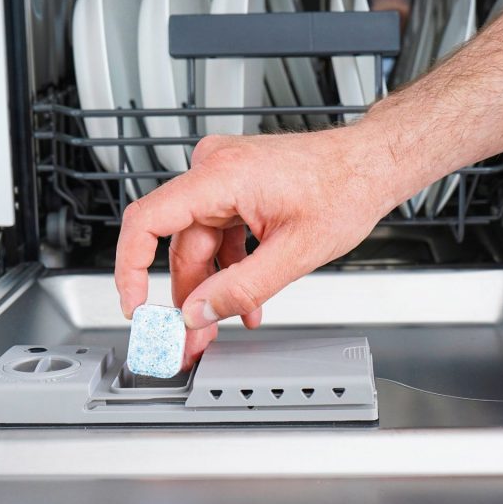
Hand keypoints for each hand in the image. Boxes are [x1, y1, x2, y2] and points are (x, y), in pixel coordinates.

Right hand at [114, 127, 400, 369]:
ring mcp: (225, 175)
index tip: (136, 306)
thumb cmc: (346, 187)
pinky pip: (219, 233)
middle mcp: (215, 168)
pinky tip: (246, 298)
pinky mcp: (237, 186)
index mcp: (221, 175)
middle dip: (188, 297)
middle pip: (180, 244)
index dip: (132, 269)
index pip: (147, 221)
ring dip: (213, 287)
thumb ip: (241, 288)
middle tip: (189, 339)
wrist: (371, 164)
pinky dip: (229, 266)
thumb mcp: (294, 252)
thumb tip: (200, 313)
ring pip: (201, 243)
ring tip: (224, 324)